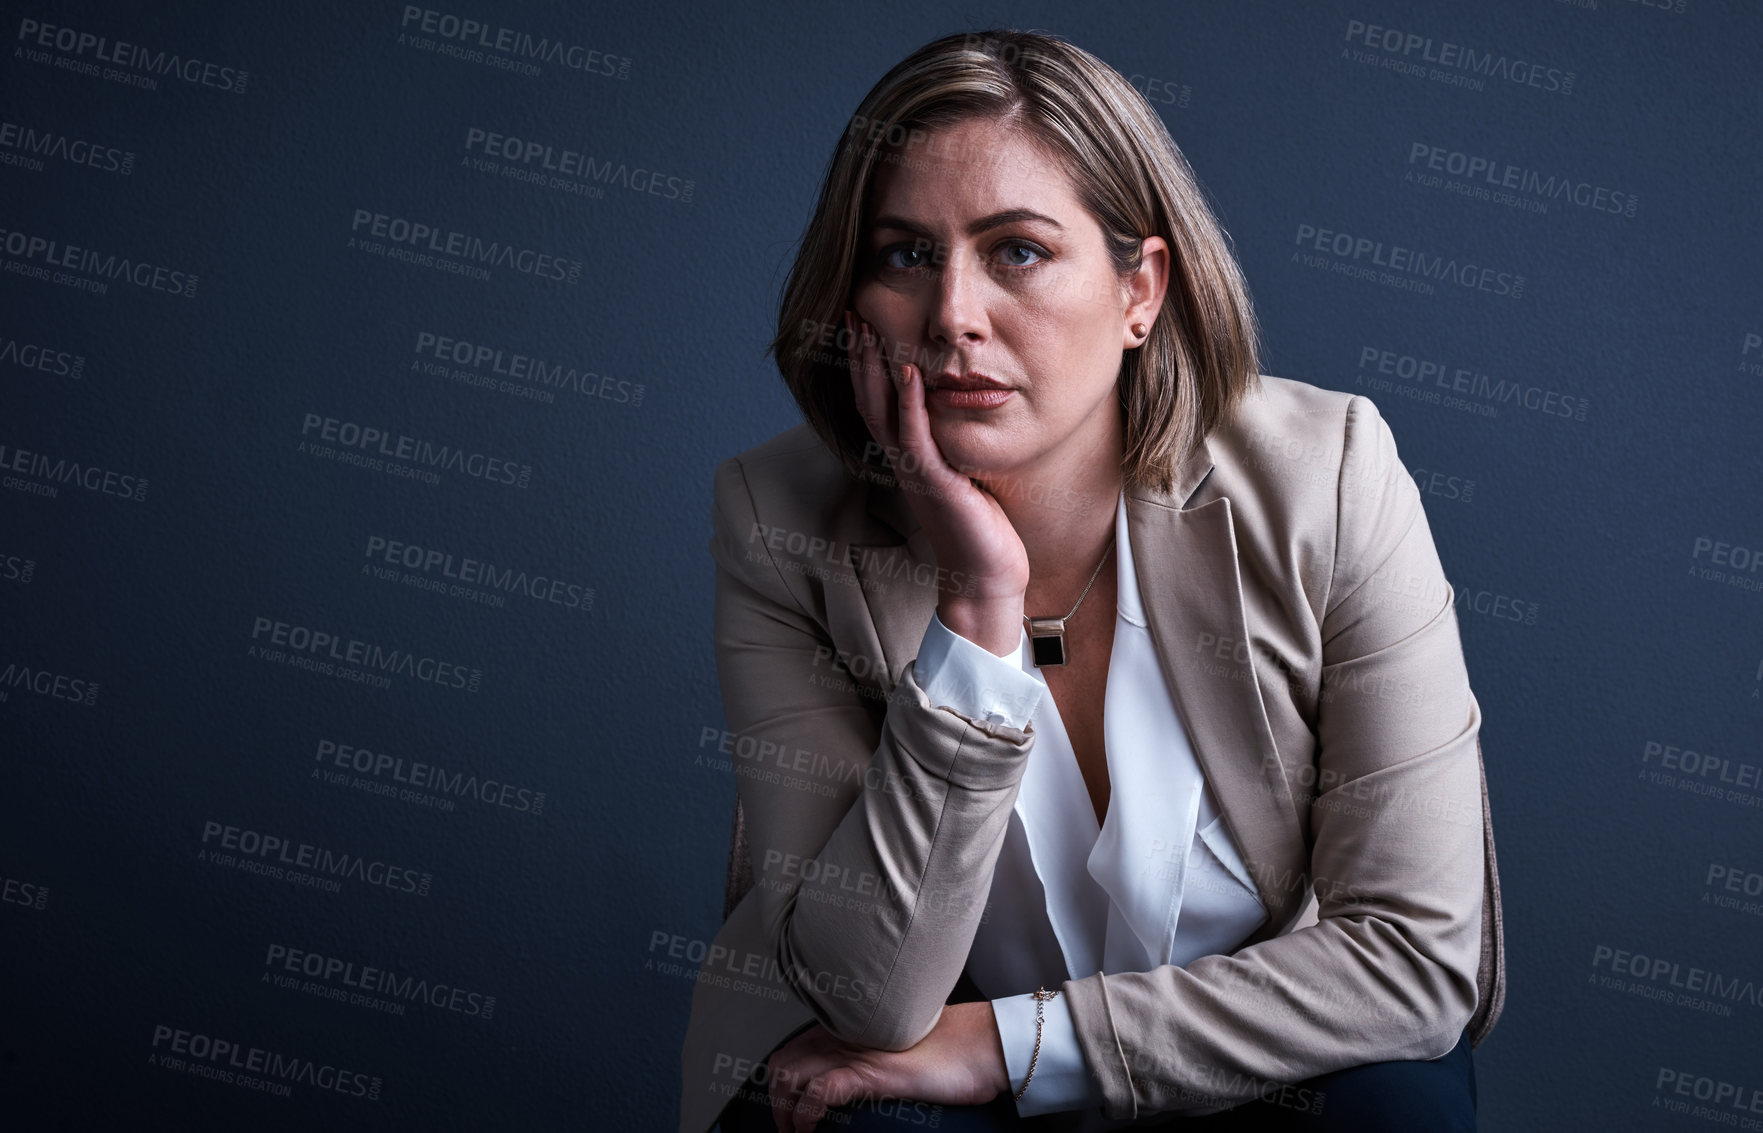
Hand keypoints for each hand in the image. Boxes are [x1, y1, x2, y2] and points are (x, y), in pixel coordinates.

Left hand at [762, 1001, 1009, 1131]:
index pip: (793, 1047)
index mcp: (849, 1026)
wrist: (981, 1046)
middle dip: (775, 1099)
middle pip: (783, 1060)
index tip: (787, 1111)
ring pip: (791, 1074)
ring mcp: (856, 1051)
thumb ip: (871, 1055)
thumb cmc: (948, 1051)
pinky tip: (810, 1129)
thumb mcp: (897, 1050)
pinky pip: (819, 1091)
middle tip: (788, 1128)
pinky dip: (804, 1114)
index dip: (781, 1083)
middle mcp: (845, 1033)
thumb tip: (854, 1079)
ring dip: (784, 1111)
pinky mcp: (871, 1072)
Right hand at [845, 311, 1026, 653]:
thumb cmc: (981, 530)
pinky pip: (915, 437)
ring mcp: (915, 472)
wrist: (985, 579)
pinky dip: (909, 403)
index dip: (866, 363)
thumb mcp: (965, 475)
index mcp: (909, 457)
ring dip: (874, 368)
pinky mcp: (934, 484)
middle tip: (851, 311)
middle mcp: (904, 462)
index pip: (879, 401)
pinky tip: (907, 371)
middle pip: (870, 398)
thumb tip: (962, 411)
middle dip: (859, 355)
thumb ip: (954, 445)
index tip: (862, 323)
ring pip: (883, 411)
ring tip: (866, 328)